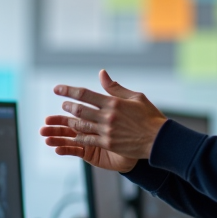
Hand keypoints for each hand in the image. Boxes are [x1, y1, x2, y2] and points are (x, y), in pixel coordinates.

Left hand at [40, 70, 166, 170]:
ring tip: (65, 118)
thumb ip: (115, 87)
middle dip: (68, 106)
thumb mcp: (135, 97)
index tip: (57, 89)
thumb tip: (102, 74)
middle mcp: (108, 116)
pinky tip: (73, 135)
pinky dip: (78, 137)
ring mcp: (107, 131)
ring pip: (81, 125)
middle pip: (80, 110)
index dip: (68, 90)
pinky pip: (88, 139)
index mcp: (113, 102)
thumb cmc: (150, 116)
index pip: (85, 94)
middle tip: (63, 104)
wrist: (159, 139)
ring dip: (70, 121)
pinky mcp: (108, 144)